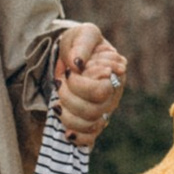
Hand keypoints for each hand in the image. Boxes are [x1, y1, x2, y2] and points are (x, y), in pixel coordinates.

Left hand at [54, 22, 126, 146]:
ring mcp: (105, 110)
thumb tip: (77, 65)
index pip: (100, 91)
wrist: (72, 55)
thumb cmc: (80, 44)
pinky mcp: (94, 121)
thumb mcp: (82, 34)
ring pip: (91, 126)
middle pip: (94, 111)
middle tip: (59, 83)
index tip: (68, 70)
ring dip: (67, 116)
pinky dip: (78, 138)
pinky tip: (66, 130)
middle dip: (68, 98)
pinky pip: (91, 139)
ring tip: (58, 101)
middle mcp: (113, 95)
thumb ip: (82, 45)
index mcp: (116, 73)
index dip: (79, 84)